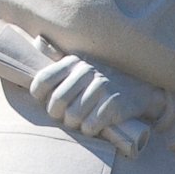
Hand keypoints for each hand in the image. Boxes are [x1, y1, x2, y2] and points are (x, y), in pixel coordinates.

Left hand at [30, 54, 161, 151]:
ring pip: (72, 117)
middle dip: (59, 116)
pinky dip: (89, 131)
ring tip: (81, 121)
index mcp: (73, 62)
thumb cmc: (99, 85)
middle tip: (66, 117)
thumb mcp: (79, 69)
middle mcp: (86, 71)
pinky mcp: (114, 104)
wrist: (137, 91)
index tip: (47, 103)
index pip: (43, 81)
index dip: (40, 98)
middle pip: (56, 103)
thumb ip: (57, 64)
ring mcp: (101, 87)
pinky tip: (95, 125)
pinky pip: (90, 126)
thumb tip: (37, 43)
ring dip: (75, 125)